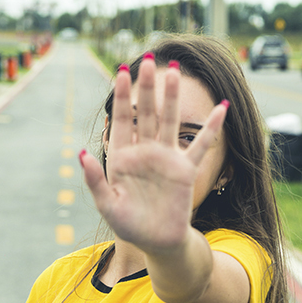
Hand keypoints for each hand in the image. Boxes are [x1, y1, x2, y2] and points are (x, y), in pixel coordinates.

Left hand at [78, 55, 228, 253]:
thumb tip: (81, 154)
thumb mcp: (107, 204)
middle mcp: (145, 153)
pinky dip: (212, 128)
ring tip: (174, 72)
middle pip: (146, 114)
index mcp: (123, 158)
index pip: (122, 121)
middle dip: (146, 88)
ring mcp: (167, 158)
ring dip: (172, 98)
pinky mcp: (186, 170)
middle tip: (147, 60)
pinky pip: (201, 145)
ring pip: (171, 121)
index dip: (122, 98)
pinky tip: (220, 108)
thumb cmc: (128, 225)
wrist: (156, 242)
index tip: (121, 73)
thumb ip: (95, 179)